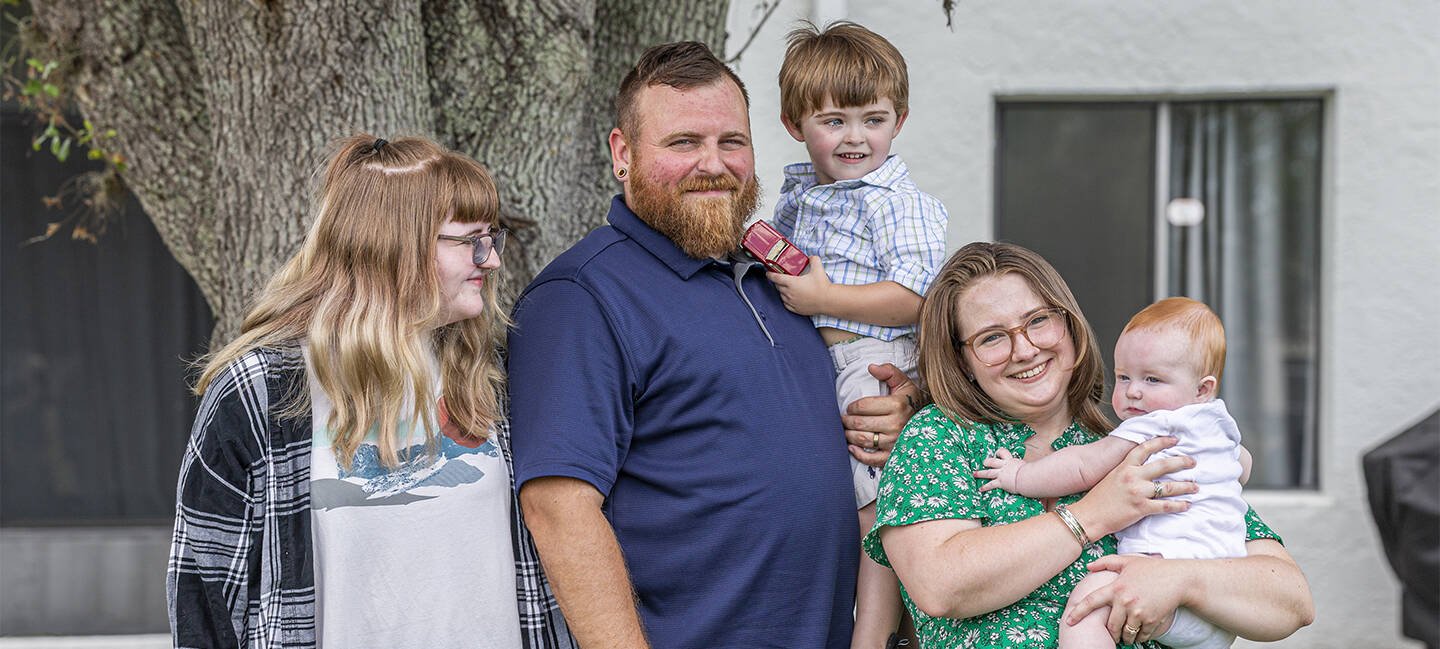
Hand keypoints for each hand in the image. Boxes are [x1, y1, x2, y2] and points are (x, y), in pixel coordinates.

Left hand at [766, 256, 830, 315]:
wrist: (828, 301)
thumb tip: (811, 257)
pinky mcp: (796, 309)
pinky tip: (790, 298)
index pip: (776, 278)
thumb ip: (814, 260)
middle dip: (778, 282)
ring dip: (782, 291)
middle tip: (781, 278)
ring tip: (787, 287)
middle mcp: (789, 293)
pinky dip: (786, 300)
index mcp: (791, 283)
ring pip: (781, 295)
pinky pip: (786, 304)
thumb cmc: (822, 287)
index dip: (770, 275)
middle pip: (778, 286)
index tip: (768, 273)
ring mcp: (792, 302)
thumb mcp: (818, 269)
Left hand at [843, 363, 920, 465]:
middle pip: (860, 424)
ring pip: (863, 440)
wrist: (931, 424)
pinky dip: (858, 454)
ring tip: (846, 430)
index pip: (863, 406)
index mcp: (897, 406)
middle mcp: (896, 425)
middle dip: (847, 421)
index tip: (850, 407)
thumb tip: (871, 367)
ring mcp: (895, 442)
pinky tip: (852, 447)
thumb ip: (888, 372)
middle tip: (843, 419)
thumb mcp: (903, 383)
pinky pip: (872, 459)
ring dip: (849, 435)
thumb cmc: (912, 402)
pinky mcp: (894, 456)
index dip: (852, 407)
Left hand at [973, 447, 1024, 491]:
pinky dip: (985, 487)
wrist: (1026, 477)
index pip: (1003, 453)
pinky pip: (991, 485)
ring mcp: (1001, 474)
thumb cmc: (1029, 471)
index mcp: (1010, 460)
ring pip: (988, 473)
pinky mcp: (1000, 482)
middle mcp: (1003, 466)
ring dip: (980, 473)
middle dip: (987, 462)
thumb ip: (1022, 466)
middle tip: (983, 463)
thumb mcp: (1025, 465)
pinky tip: (980, 489)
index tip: (997, 453)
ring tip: (975, 474)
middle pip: (993, 462)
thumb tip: (1029, 467)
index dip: (1000, 453)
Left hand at [1066, 554, 1182, 644]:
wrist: (1178, 579)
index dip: (1078, 613)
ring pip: (1125, 633)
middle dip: (1111, 632)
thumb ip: (1107, 562)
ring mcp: (1138, 612)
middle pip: (1110, 624)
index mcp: (1116, 587)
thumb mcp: (1129, 561)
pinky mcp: (1151, 620)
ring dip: (1124, 637)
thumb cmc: (1153, 569)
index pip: (1091, 601)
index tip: (1069, 621)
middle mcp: (1124, 601)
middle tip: (1113, 633)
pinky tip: (1140, 633)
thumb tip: (1089, 566)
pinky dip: (1139, 637)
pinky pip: (1141, 635)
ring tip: (1126, 635)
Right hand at [1068, 436, 1196, 538]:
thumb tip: (1144, 469)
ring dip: (1185, 486)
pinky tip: (1187, 505)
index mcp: (1124, 466)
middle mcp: (1133, 476)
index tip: (1174, 440)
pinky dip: (1179, 505)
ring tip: (1195, 486)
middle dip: (1181, 462)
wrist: (1089, 515)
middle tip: (1193, 462)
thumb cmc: (1098, 498)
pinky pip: (1165, 506)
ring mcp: (1137, 492)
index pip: (1145, 448)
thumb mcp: (1112, 477)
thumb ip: (1127, 470)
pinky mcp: (1141, 508)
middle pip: (1163, 465)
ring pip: (1168, 487)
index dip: (1162, 442)